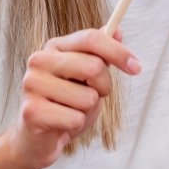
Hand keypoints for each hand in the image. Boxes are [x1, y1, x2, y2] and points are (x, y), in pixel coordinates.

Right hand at [4, 28, 140, 168]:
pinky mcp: (31, 111)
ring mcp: (32, 85)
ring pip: (87, 98)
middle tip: (92, 96)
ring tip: (71, 111)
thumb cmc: (65, 104)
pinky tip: (62, 125)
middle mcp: (39, 61)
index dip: (117, 51)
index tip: (136, 67)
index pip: (90, 38)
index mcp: (54, 47)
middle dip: (103, 87)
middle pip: (94, 66)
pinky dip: (76, 125)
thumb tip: (117, 30)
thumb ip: (100, 55)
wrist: (38, 138)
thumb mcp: (87, 77)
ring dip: (87, 110)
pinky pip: (75, 119)